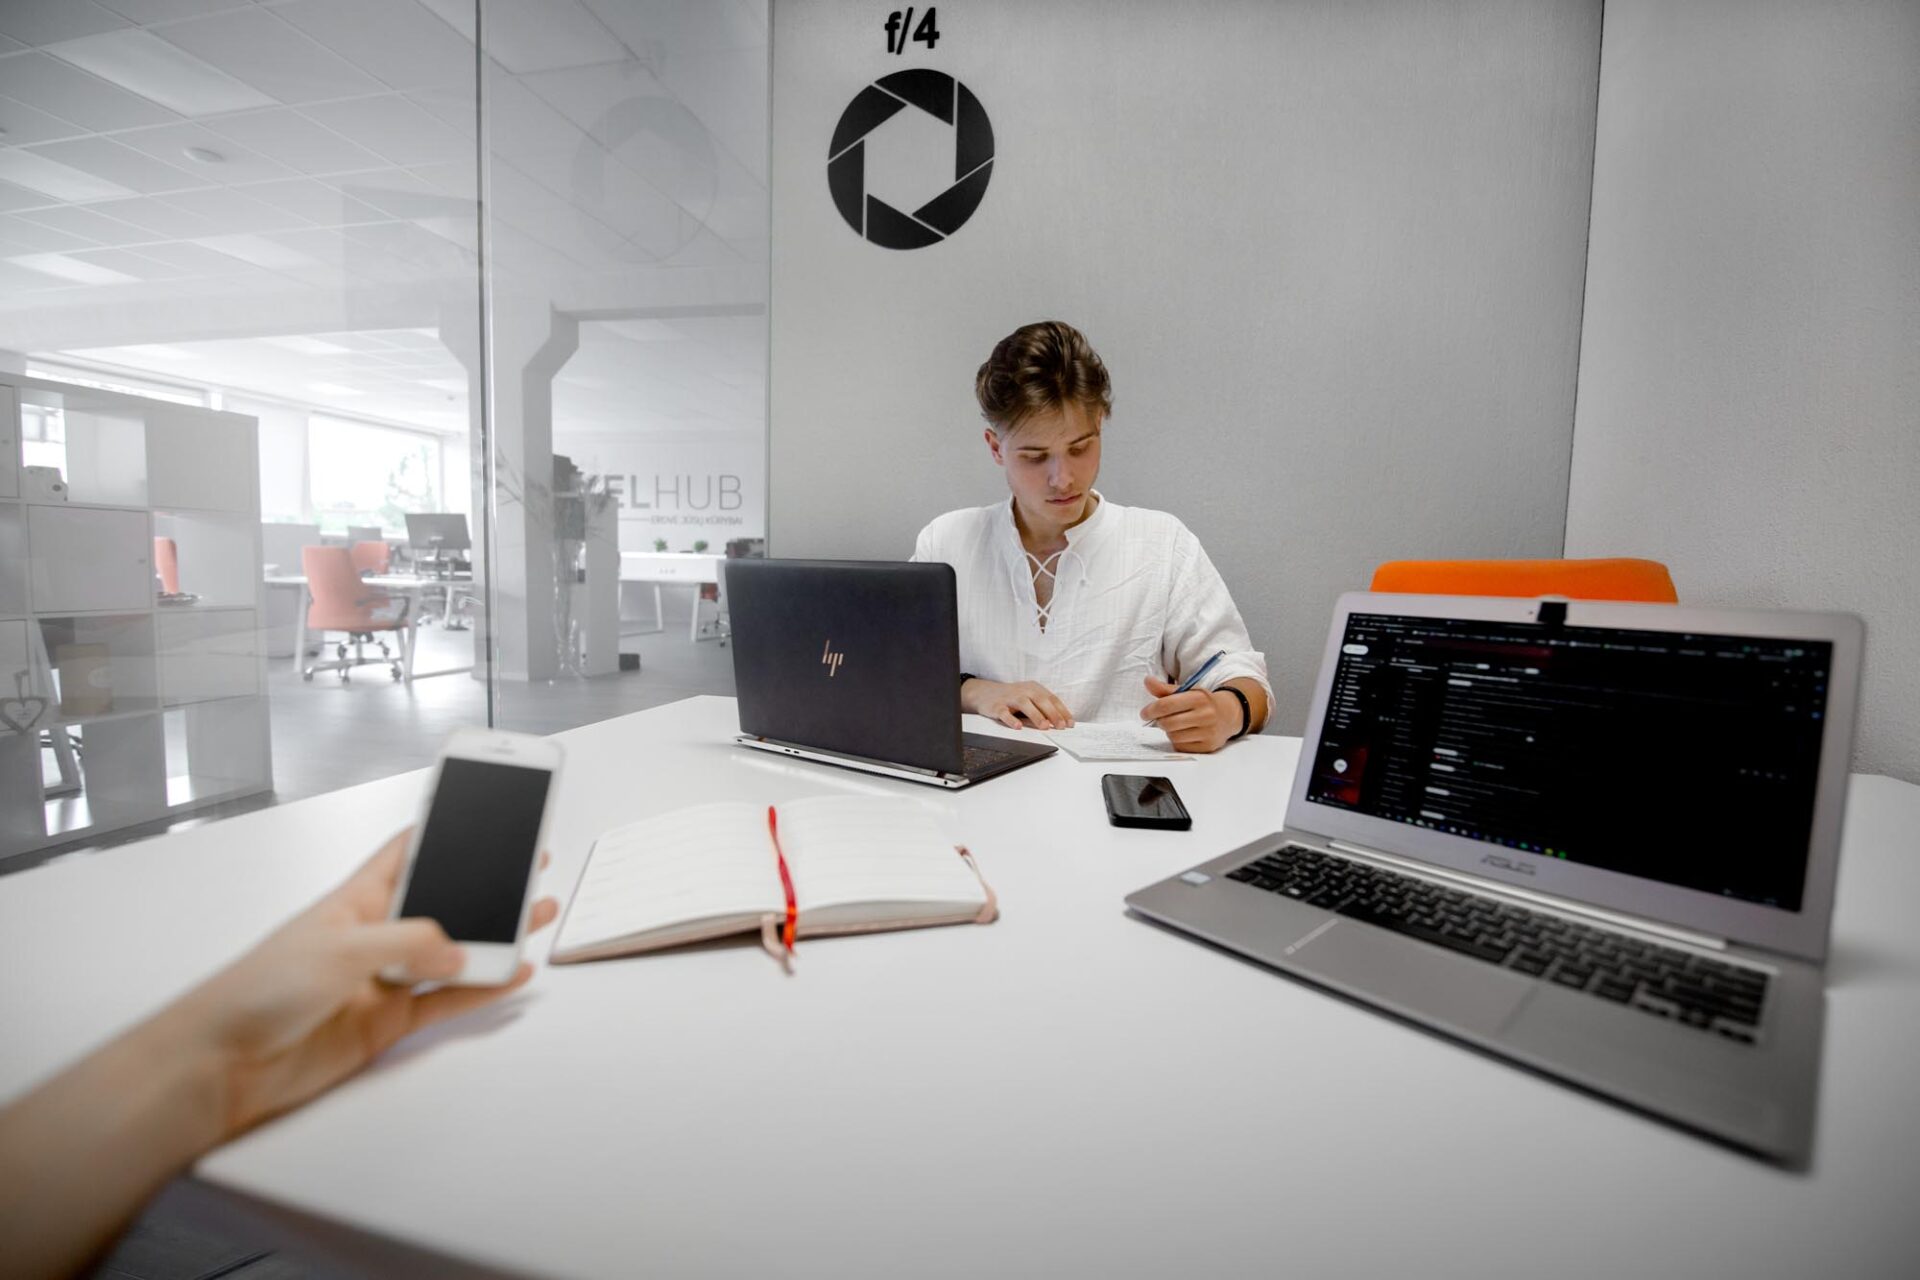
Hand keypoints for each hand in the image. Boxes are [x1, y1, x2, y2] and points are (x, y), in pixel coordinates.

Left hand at [174, 829, 559, 1138]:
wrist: (223, 1066)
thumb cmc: (256, 992)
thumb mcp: (339, 950)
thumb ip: (407, 943)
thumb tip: (457, 947)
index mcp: (353, 901)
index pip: (405, 854)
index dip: (442, 831)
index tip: (484, 812)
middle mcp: (372, 937)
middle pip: (441, 903)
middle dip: (485, 886)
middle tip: (530, 867)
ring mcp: (381, 980)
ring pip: (452, 952)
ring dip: (494, 937)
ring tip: (536, 917)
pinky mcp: (386, 1022)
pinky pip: (446, 1000)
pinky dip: (481, 989)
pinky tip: (510, 974)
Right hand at [962, 677, 1074, 729]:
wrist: (985, 693)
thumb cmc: (1012, 698)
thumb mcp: (1029, 699)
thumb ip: (1042, 709)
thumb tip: (1059, 723)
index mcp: (1034, 688)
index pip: (1052, 699)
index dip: (1062, 711)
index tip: (1070, 723)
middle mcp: (1023, 690)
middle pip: (1041, 700)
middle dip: (1053, 713)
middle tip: (1061, 726)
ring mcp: (1010, 697)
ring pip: (1025, 704)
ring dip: (1036, 716)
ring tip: (1044, 727)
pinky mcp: (997, 706)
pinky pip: (1005, 713)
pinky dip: (1011, 720)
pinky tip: (1018, 727)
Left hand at [1140, 676, 1240, 753]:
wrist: (1228, 715)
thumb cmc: (1203, 702)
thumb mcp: (1188, 691)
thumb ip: (1166, 689)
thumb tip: (1147, 681)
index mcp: (1199, 698)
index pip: (1167, 705)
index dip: (1151, 710)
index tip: (1145, 713)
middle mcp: (1205, 715)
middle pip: (1168, 723)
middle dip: (1160, 721)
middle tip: (1161, 719)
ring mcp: (1208, 732)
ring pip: (1173, 736)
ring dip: (1169, 731)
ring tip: (1176, 725)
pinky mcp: (1207, 746)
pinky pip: (1181, 747)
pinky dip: (1178, 741)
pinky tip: (1184, 733)